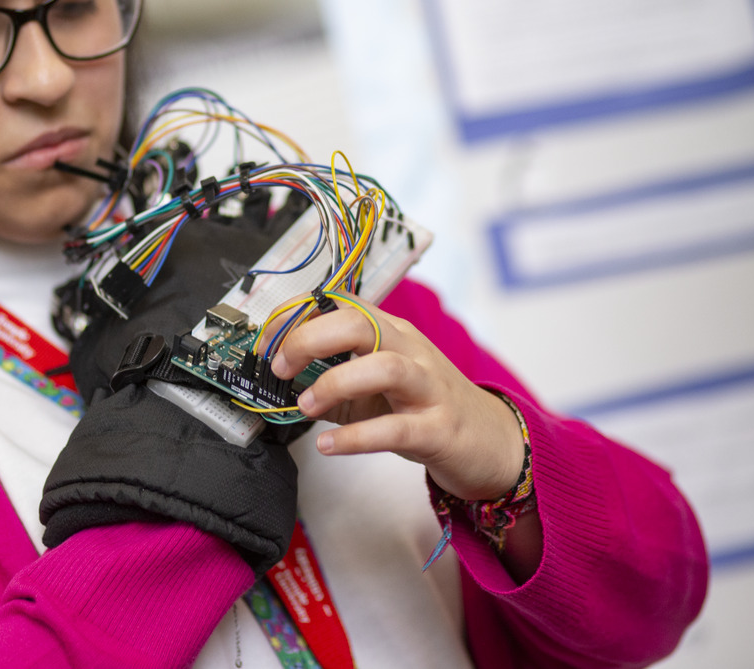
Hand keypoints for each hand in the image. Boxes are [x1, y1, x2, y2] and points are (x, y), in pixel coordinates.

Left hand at [265, 296, 523, 501]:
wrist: (489, 440)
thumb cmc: (422, 407)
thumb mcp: (373, 383)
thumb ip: (331, 377)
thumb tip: (279, 380)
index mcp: (389, 332)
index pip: (339, 307)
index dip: (296, 319)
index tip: (264, 342)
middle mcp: (409, 350)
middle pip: (361, 324)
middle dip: (312, 339)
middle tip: (281, 367)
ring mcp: (428, 388)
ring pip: (385, 367)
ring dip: (336, 383)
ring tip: (306, 406)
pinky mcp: (439, 429)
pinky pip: (396, 428)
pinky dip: (357, 437)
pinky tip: (329, 446)